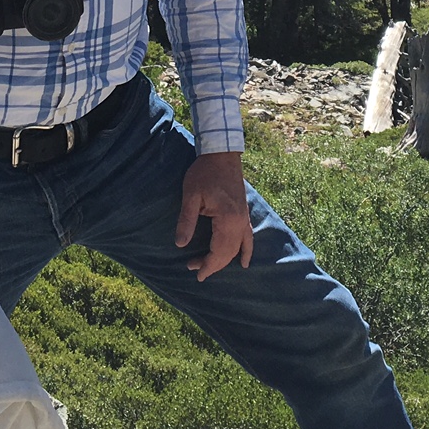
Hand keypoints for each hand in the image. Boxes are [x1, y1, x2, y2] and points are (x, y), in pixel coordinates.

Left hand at [173, 150, 253, 279]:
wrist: (222, 154)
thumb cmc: (204, 173)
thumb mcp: (191, 196)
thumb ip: (186, 221)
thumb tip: (180, 244)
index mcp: (227, 220)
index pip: (218, 251)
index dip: (207, 265)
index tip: (196, 274)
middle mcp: (240, 222)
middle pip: (228, 252)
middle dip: (212, 264)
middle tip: (194, 269)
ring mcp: (244, 218)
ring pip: (238, 247)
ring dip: (224, 259)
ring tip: (209, 266)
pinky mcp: (244, 213)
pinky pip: (248, 238)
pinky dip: (246, 251)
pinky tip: (244, 262)